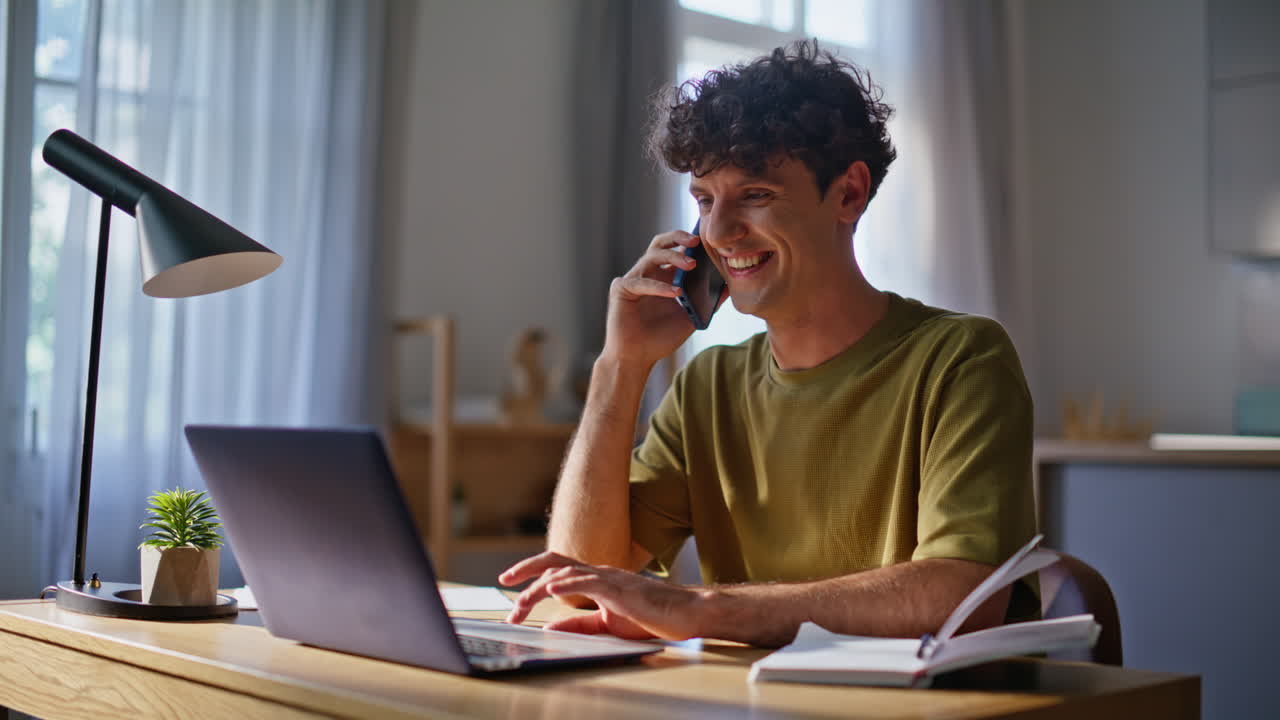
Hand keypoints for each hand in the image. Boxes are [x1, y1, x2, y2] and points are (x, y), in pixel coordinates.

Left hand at [498, 552, 707, 640]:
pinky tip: (550, 588)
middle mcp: (598, 572)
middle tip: (503, 580)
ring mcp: (608, 577)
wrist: (684, 613)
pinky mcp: (618, 588)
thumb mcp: (607, 623)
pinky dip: (566, 582)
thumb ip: (579, 622)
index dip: (532, 574)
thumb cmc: (651, 616)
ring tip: (519, 601)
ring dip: (538, 586)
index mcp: (596, 579)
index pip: (557, 568)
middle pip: (554, 560)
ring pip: (564, 571)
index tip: (511, 588)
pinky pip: (587, 581)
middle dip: (525, 569)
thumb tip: (552, 624)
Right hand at [602, 230, 704, 370]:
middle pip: (660, 244)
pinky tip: (676, 292)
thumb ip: (708, 302)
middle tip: (696, 241)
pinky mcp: (621, 289)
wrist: (637, 358)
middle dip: (677, 237)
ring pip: (652, 256)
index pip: (674, 250)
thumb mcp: (691, 318)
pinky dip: (660, 286)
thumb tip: (728, 287)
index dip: (689, 242)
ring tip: (692, 264)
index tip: (708, 241)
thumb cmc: (660, 338)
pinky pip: (642, 282)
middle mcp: (647, 274)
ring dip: (673, 258)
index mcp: (663, 277)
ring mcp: (633, 279)